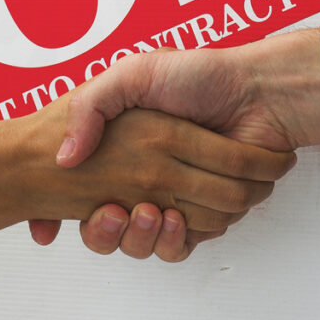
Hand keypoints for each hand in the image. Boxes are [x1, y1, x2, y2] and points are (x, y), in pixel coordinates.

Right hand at [20, 93, 293, 238]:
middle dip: (108, 230)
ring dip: (142, 236)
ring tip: (149, 212)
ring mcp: (176, 197)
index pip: (84, 192)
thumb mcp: (131, 74)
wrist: (256, 91)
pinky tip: (174, 219)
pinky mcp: (205, 214)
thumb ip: (90, 108)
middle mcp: (147, 175)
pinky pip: (182, 245)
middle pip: (111, 226)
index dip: (71, 209)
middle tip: (115, 210)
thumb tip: (63, 159)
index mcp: (127, 148)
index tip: (86, 203)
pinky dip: (176, 240)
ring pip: (144, 241)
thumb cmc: (198, 76)